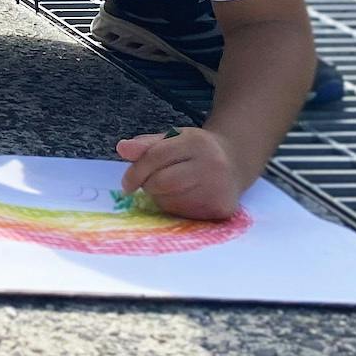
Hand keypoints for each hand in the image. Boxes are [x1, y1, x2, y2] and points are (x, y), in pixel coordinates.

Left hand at [117, 128, 246, 221]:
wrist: (234, 164)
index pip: (156, 156)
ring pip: (171, 202)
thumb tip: (122, 149)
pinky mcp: (222, 210)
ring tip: (173, 188)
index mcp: (196, 142)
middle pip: (163, 182)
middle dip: (149, 186)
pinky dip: (176, 209)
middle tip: (152, 184)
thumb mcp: (172, 139)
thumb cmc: (195, 151)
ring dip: (162, 199)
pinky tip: (185, 198)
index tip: (126, 184)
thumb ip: (146, 145)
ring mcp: (220, 189)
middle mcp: (212, 165)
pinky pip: (185, 216)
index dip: (136, 171)